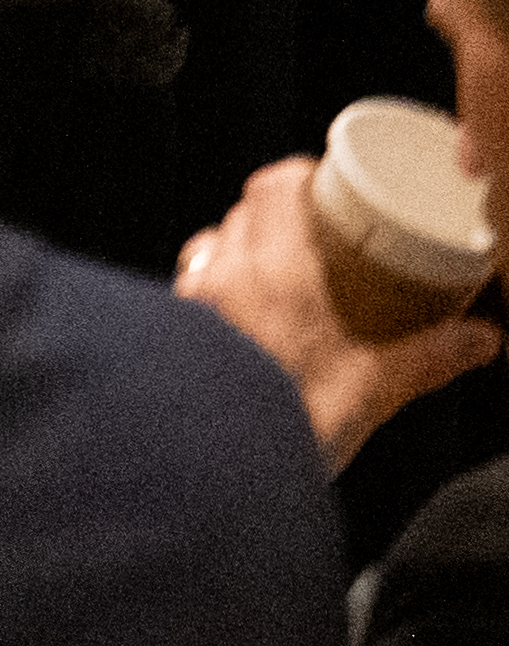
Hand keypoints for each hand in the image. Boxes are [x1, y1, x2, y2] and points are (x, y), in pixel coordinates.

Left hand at [178, 155, 486, 463]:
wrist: (219, 468)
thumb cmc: (294, 418)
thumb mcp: (378, 385)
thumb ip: (433, 355)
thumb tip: (482, 338)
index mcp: (275, 268)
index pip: (272, 186)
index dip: (297, 176)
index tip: (325, 186)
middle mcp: (223, 273)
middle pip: (241, 215)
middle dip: (276, 218)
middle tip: (315, 238)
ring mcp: (189, 302)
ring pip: (211, 251)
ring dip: (240, 254)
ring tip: (280, 280)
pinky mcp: (169, 335)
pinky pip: (191, 291)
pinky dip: (217, 292)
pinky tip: (244, 323)